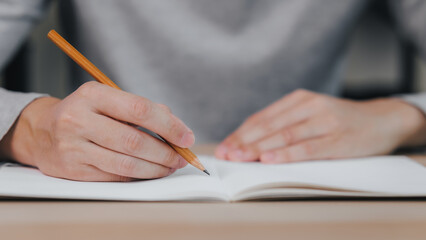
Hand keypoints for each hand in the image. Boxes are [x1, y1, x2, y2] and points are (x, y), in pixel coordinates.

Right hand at [0, 81, 193, 180]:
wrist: (41, 131)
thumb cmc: (86, 113)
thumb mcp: (108, 100)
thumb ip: (142, 109)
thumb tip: (177, 128)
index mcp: (92, 94)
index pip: (139, 109)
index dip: (169, 125)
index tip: (186, 137)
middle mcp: (79, 119)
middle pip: (135, 140)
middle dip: (165, 152)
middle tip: (181, 157)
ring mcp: (73, 146)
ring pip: (126, 164)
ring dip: (155, 168)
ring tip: (169, 167)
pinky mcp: (72, 169)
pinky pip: (114, 176)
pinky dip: (138, 176)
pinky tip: (149, 172)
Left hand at [215, 89, 425, 162]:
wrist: (381, 119)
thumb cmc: (339, 121)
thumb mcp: (310, 114)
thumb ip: (286, 124)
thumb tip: (251, 143)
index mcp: (298, 99)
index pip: (262, 118)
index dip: (240, 133)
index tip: (224, 146)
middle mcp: (309, 105)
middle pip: (269, 126)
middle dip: (244, 141)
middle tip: (226, 154)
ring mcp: (324, 121)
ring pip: (285, 135)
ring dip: (259, 148)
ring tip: (240, 157)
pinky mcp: (338, 138)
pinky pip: (307, 147)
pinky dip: (286, 154)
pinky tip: (270, 159)